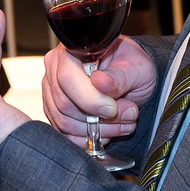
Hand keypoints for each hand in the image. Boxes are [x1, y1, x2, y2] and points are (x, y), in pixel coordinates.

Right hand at [41, 36, 157, 146]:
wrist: (132, 79)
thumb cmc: (132, 67)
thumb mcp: (137, 68)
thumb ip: (120, 76)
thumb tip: (100, 82)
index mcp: (70, 52)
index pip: (67, 78)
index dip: (90, 99)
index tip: (114, 108)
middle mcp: (55, 71)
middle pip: (65, 104)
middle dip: (99, 117)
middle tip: (127, 114)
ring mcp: (53, 93)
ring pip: (66, 123)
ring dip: (99, 130)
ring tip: (123, 121)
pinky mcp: (56, 114)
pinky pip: (66, 135)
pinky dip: (90, 138)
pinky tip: (108, 129)